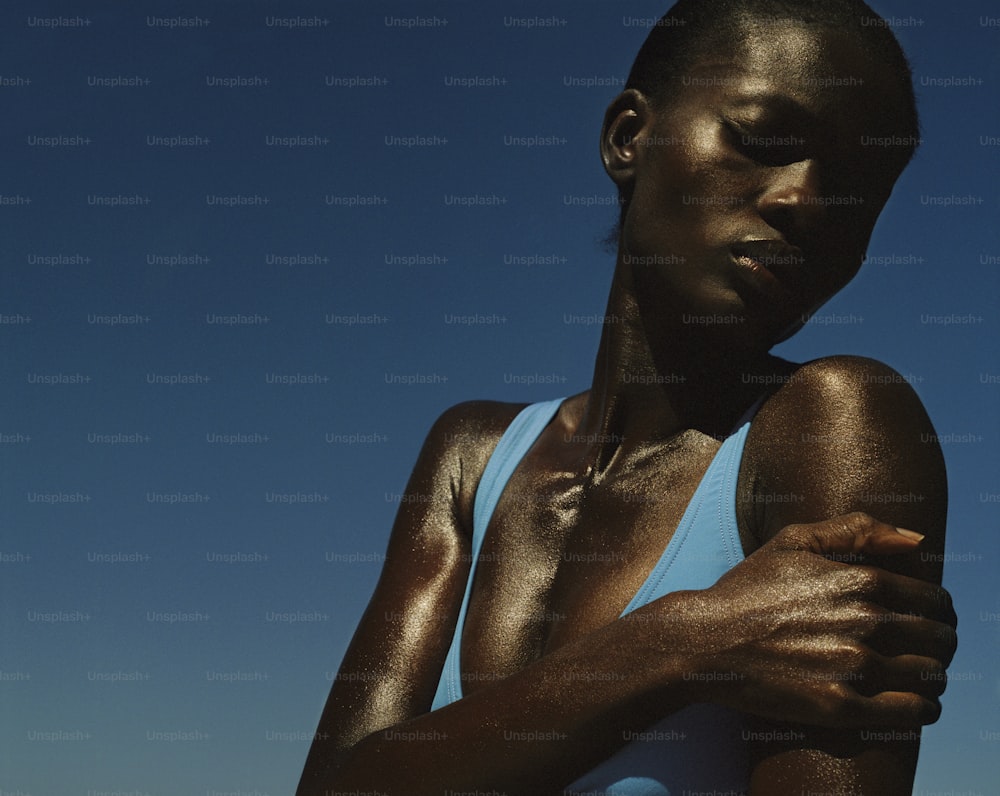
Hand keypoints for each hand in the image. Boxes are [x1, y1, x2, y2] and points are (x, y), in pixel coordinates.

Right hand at [683, 512, 957, 726]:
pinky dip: (924, 708)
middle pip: (940, 638)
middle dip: (941, 642)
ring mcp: (854, 666)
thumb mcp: (793, 541)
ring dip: (934, 675)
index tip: (929, 618)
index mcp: (861, 580)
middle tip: (928, 648)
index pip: (935, 600)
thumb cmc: (747, 589)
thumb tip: (916, 541)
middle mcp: (866, 622)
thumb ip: (857, 530)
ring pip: (931, 675)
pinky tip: (919, 704)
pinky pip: (910, 712)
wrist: (705, 641)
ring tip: (922, 676)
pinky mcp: (840, 706)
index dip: (939, 611)